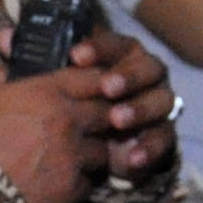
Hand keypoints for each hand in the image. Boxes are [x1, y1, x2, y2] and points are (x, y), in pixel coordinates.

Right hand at [0, 66, 119, 202]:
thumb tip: (8, 71)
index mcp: (46, 92)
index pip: (92, 78)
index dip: (96, 83)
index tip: (93, 90)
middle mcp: (68, 120)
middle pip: (106, 114)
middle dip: (100, 118)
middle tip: (87, 126)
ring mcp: (73, 156)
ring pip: (102, 151)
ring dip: (92, 152)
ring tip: (75, 158)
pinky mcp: (70, 190)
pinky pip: (88, 183)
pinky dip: (80, 183)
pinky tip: (64, 184)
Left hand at [69, 24, 179, 177]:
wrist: (98, 145)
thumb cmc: (79, 106)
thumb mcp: (68, 89)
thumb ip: (60, 76)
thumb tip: (37, 63)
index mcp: (124, 55)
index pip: (115, 45)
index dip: (98, 49)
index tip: (76, 56)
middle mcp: (148, 75)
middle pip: (146, 68)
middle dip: (128, 77)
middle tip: (108, 88)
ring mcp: (159, 103)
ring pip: (160, 100)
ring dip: (140, 109)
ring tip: (117, 120)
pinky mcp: (165, 134)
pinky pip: (164, 139)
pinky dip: (149, 148)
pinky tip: (132, 157)